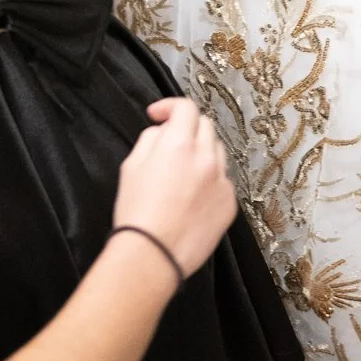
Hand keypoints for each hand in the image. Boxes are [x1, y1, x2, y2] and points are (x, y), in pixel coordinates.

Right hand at [113, 97, 236, 279]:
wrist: (153, 254)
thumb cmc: (136, 212)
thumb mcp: (131, 165)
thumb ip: (150, 139)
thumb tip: (163, 132)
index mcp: (179, 144)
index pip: (186, 107)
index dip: (170, 106)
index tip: (158, 117)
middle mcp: (205, 158)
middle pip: (205, 126)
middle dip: (187, 128)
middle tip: (170, 142)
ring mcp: (221, 181)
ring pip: (217, 152)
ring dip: (201, 152)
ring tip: (182, 172)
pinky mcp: (229, 204)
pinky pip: (223, 181)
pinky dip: (210, 180)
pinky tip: (192, 197)